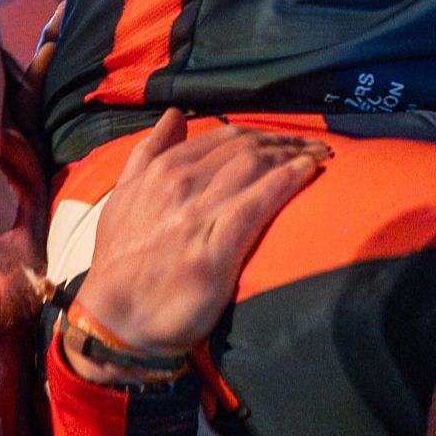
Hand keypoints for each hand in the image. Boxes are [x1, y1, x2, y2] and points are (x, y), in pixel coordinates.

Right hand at [67, 113, 329, 363]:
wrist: (115, 320)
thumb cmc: (121, 262)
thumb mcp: (123, 198)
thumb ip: (147, 153)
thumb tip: (175, 115)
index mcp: (160, 170)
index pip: (223, 137)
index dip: (261, 134)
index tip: (288, 139)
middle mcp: (179, 184)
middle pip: (246, 148)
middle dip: (285, 142)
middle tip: (315, 146)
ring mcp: (197, 214)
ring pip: (254, 167)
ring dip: (294, 155)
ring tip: (320, 156)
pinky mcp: (215, 248)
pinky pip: (258, 202)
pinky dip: (287, 181)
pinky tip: (309, 173)